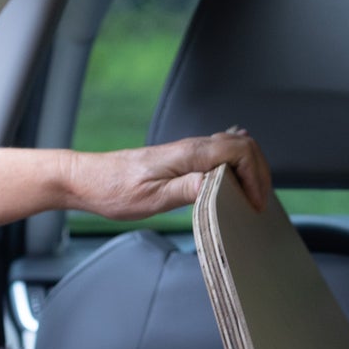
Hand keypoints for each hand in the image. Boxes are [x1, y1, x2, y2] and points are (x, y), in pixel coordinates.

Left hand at [67, 130, 272, 219]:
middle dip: (260, 172)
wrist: (88, 180)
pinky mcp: (181, 158)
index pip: (239, 150)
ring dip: (250, 168)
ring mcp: (187, 151)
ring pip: (233, 147)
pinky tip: (236, 178)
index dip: (256, 175)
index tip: (255, 202)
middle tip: (260, 201)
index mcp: (187, 154)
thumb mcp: (150, 198)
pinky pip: (218, 152)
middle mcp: (190, 147)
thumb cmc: (113, 191)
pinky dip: (235, 163)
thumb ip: (185, 190)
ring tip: (253, 195)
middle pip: (243, 145)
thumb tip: (215, 185)